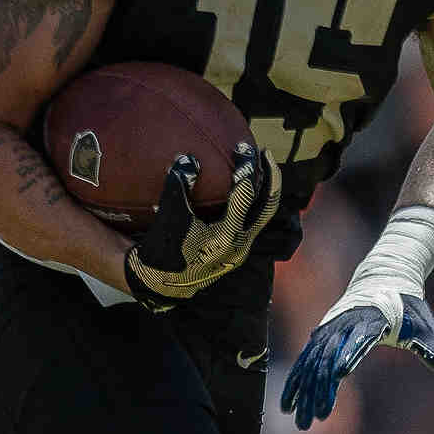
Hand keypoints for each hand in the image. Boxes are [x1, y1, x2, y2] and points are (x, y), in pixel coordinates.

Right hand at [124, 144, 281, 311]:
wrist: (162, 285)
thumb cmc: (163, 248)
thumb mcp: (169, 215)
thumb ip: (178, 186)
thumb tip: (190, 158)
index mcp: (227, 236)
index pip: (245, 195)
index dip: (246, 168)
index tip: (244, 148)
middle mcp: (241, 244)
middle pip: (268, 207)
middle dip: (271, 179)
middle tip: (265, 153)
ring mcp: (241, 250)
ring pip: (261, 216)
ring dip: (263, 192)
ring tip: (258, 168)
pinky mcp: (236, 252)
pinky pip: (251, 223)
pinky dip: (251, 205)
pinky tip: (242, 190)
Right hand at [281, 291, 433, 428]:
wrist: (384, 278)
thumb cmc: (409, 307)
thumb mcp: (425, 328)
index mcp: (372, 319)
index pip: (358, 340)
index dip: (348, 355)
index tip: (338, 377)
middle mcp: (345, 323)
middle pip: (329, 357)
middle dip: (321, 389)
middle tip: (317, 419)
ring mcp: (330, 329)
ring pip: (313, 363)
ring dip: (305, 392)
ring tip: (301, 421)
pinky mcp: (322, 335)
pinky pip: (305, 361)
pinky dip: (296, 382)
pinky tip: (290, 406)